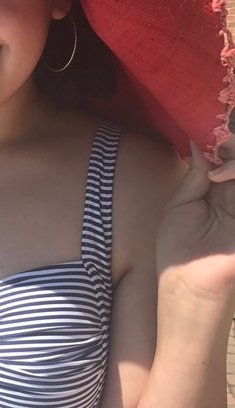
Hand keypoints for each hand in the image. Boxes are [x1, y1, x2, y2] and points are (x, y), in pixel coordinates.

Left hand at [157, 135, 234, 304]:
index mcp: (221, 189)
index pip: (230, 155)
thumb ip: (197, 175)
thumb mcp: (182, 203)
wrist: (187, 282)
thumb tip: (198, 141)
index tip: (205, 126)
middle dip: (232, 142)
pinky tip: (220, 177)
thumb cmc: (180, 246)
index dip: (222, 138)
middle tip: (217, 140)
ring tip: (215, 167)